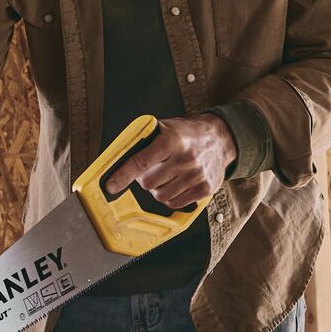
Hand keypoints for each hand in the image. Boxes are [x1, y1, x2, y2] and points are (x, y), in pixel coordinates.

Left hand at [101, 114, 234, 209]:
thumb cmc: (185, 134)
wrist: (219, 139)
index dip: (122, 175)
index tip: (111, 185)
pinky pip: (175, 203)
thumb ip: (142, 141)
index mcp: (171, 141)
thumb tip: (117, 160)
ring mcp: (197, 175)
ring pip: (160, 196)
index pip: (140, 162)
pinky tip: (175, 184)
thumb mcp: (163, 128)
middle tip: (151, 171)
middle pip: (148, 183)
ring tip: (166, 176)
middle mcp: (185, 158)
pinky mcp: (205, 189)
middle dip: (144, 179)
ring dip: (158, 189)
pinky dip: (170, 197)